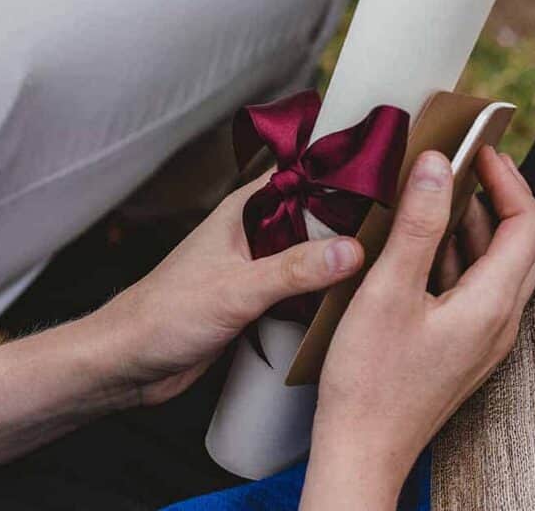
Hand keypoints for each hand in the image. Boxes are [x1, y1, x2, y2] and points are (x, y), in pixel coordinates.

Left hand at [81, 171, 367, 407]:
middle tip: (407, 226)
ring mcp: (257, 269)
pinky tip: (354, 305)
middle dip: (355, 222)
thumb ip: (294, 270)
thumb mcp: (237, 290)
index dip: (344, 170)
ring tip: (393, 263)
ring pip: (312, 257)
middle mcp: (254, 234)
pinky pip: (302, 293)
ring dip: (341, 263)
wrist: (127, 364)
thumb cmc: (163, 315)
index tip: (393, 172)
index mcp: (244, 211)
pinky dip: (325, 297)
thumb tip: (353, 250)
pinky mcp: (258, 304)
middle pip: (318, 218)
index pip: (304, 175)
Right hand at [302, 148, 534, 509]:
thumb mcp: (387, 291)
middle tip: (461, 167)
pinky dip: (460, 256)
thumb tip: (439, 164)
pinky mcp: (465, 350)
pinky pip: (479, 290)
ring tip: (435, 197)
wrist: (362, 453)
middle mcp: (501, 322)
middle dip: (497, 196)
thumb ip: (418, 224)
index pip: (530, 222)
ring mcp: (486, 339)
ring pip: (501, 266)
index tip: (476, 150)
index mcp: (492, 304)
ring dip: (476, 226)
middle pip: (524, 242)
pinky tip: (420, 248)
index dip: (509, 178)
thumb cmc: (369, 382)